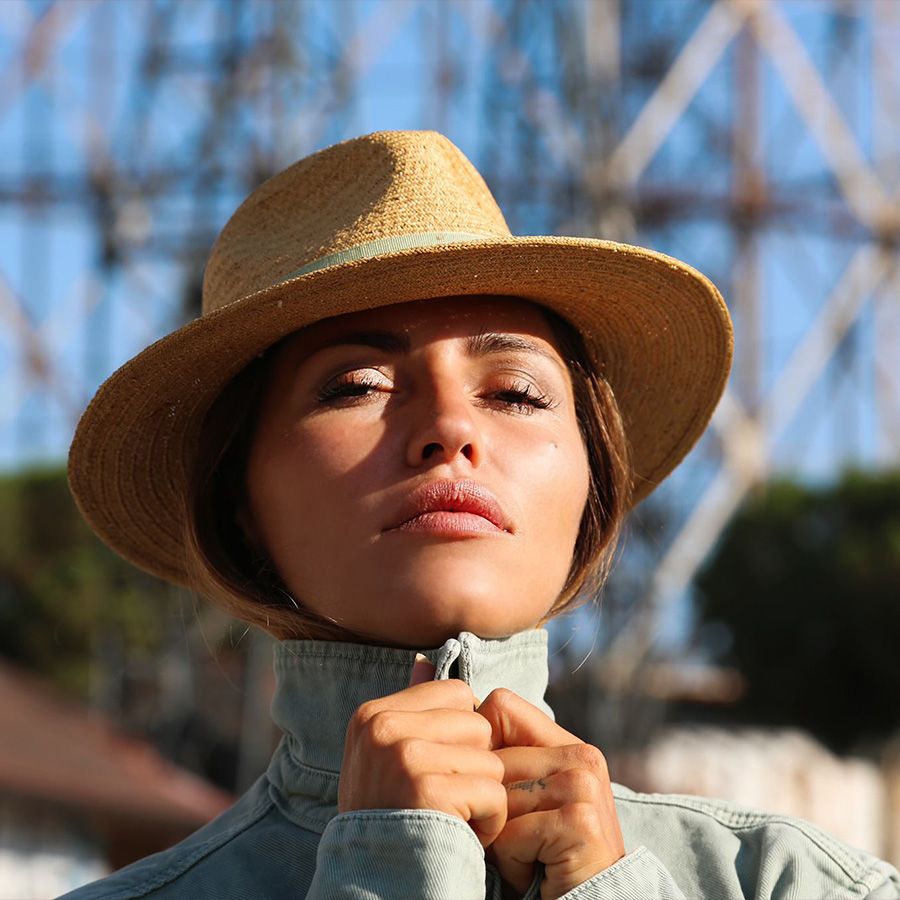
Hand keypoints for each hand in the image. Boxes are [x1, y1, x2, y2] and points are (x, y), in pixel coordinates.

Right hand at [338, 658, 507, 846]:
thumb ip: (409, 709)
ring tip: (452, 821)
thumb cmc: (391, 821)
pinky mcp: (427, 790)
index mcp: (373, 714)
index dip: (463, 737)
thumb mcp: (386, 760)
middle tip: (448, 802)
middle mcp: (383, 728)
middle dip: (476, 767)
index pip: (456, 694)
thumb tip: (422, 660)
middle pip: (477, 724)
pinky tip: (462, 839)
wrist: (375, 887)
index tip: (441, 772)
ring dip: (485, 797)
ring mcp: (402, 756)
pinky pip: (492, 792)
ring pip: (489, 758)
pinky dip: (489, 823)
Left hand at [478, 689, 624, 899]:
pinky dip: (511, 861)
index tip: (486, 788)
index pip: (500, 706)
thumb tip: (423, 680)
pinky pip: (511, 833)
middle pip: (492, 759)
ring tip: (523, 853)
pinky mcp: (580, 822)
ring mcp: (583, 787)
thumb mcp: (519, 797)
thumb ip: (493, 753)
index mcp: (568, 743)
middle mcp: (581, 756)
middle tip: (512, 836)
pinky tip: (533, 870)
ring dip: (497, 836)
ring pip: (497, 796)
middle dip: (486, 805)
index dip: (479, 746)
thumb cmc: (540, 854)